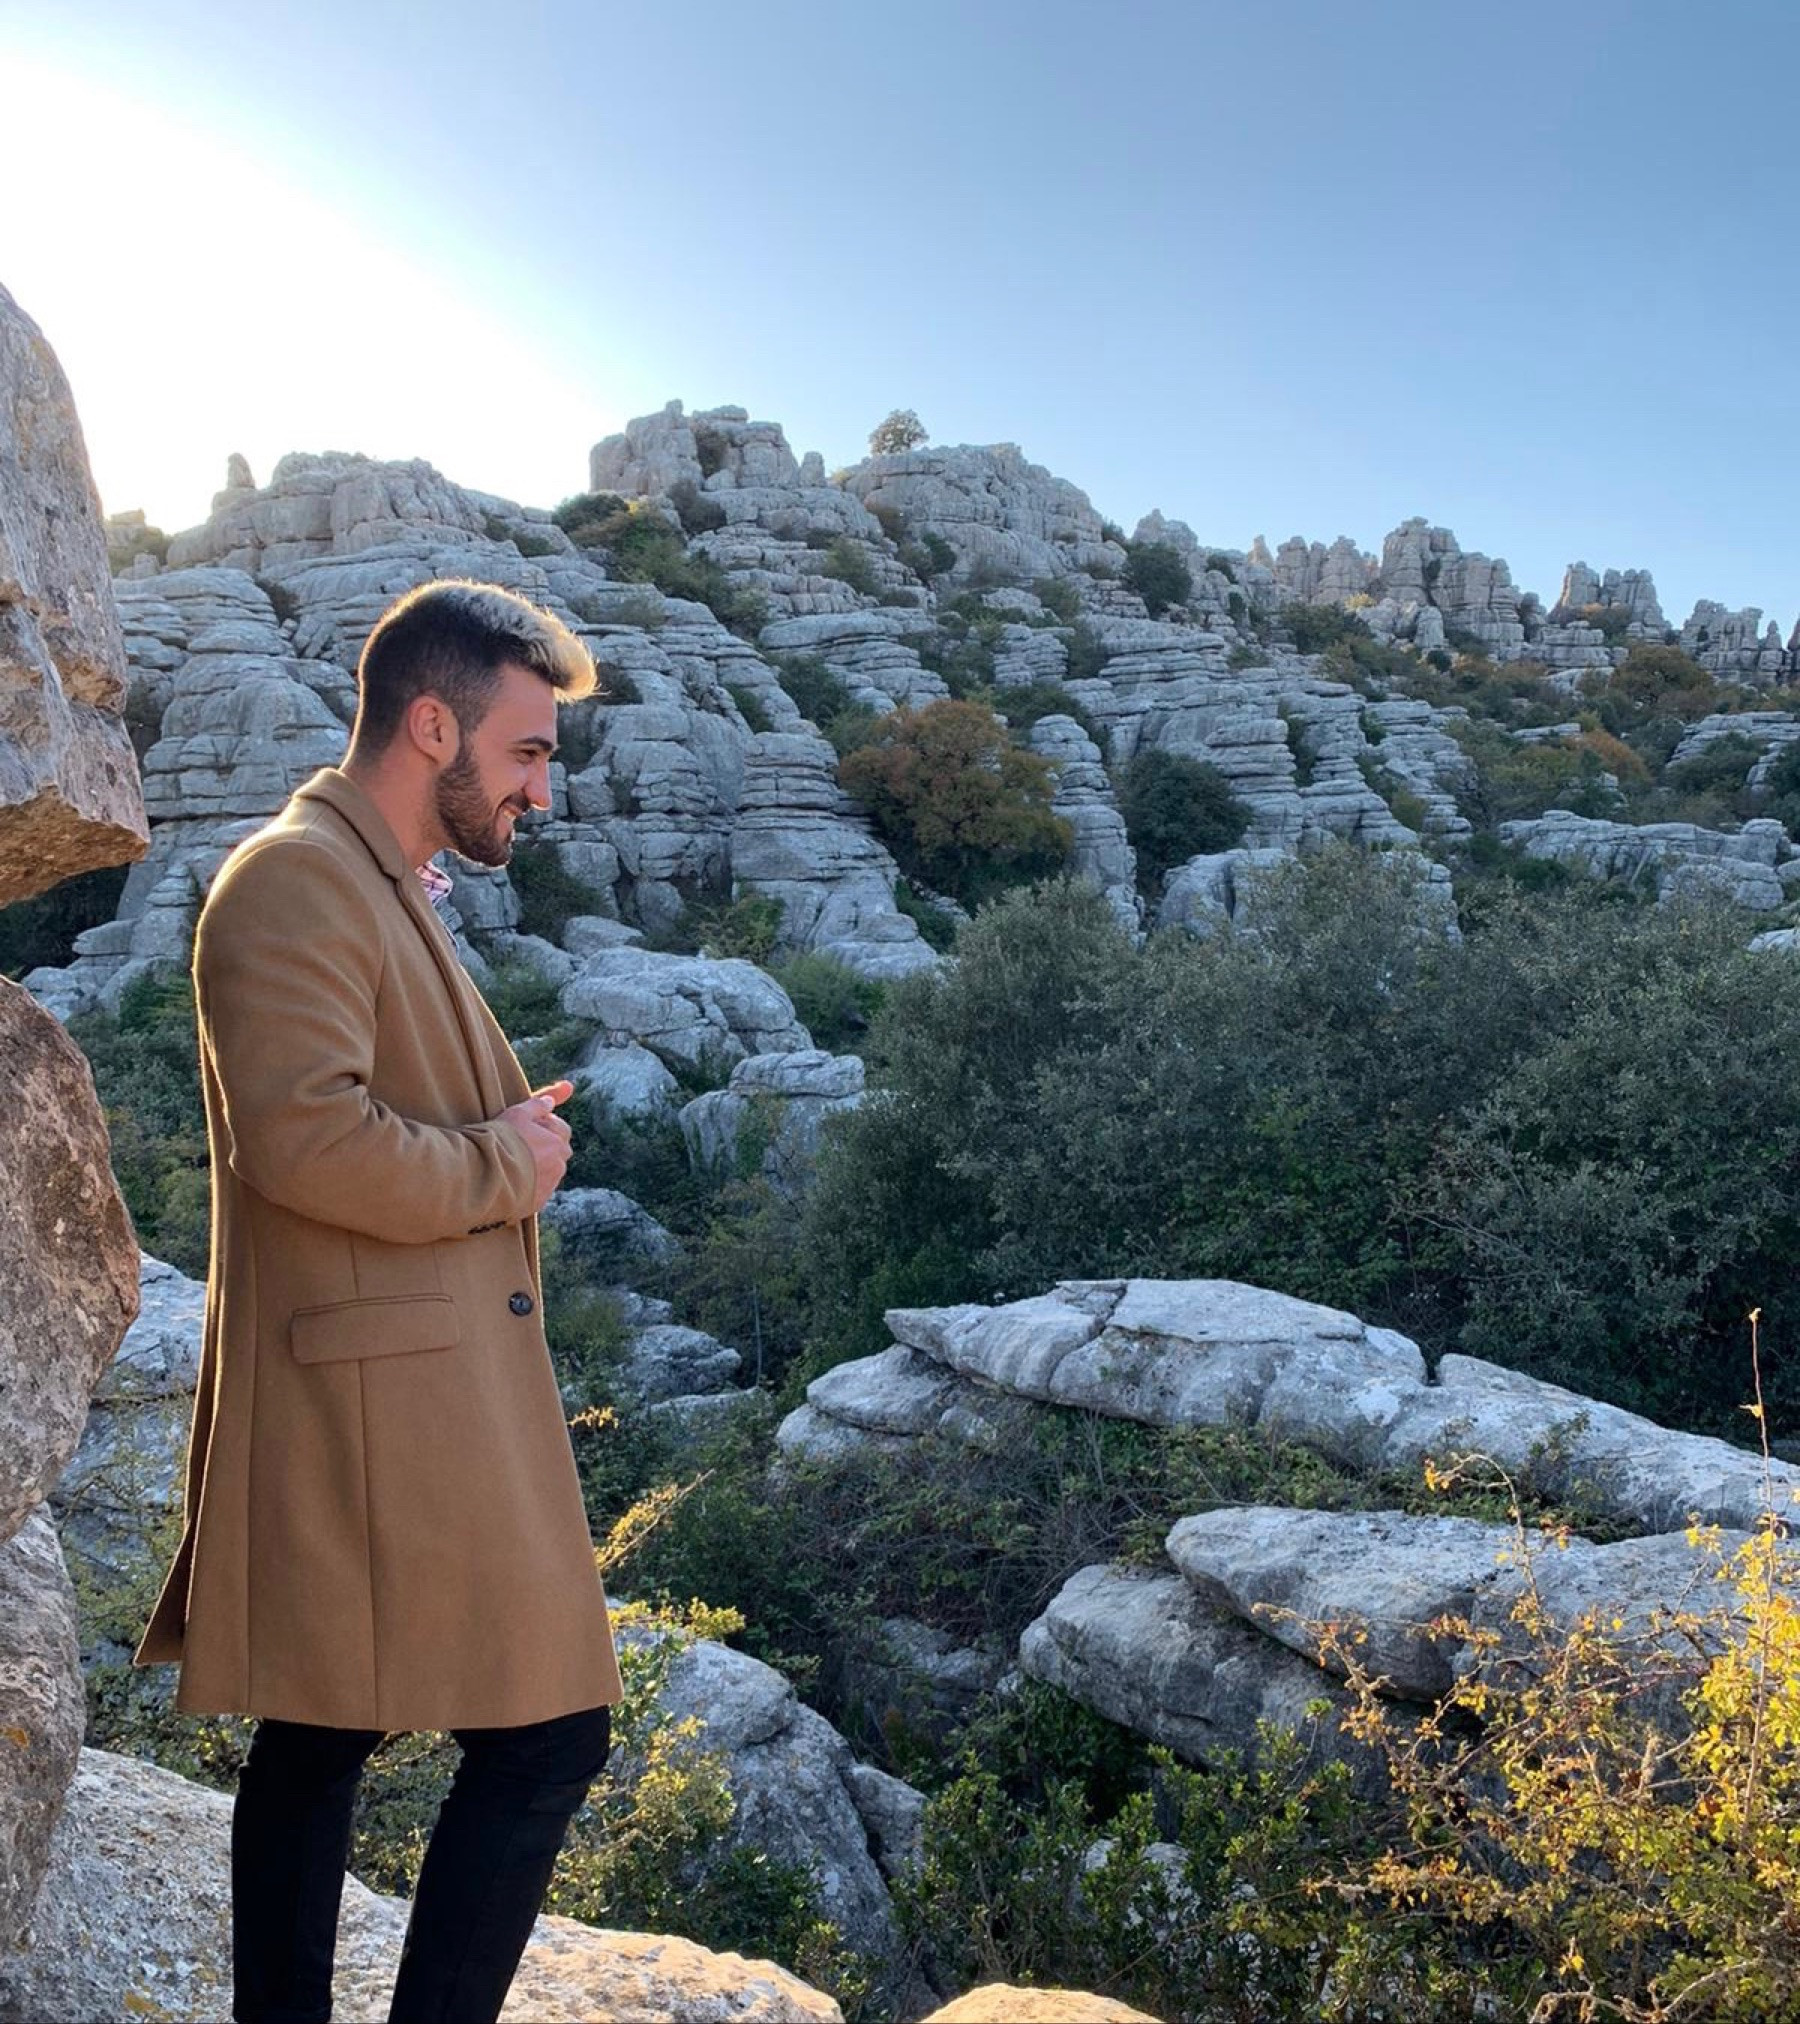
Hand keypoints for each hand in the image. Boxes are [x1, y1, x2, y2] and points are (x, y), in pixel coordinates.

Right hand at [500, 1080, 574, 1213]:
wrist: (485, 1175)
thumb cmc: (500, 1140)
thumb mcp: (517, 1113)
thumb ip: (538, 1104)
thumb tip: (556, 1097)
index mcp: (557, 1142)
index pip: (561, 1129)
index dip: (545, 1125)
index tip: (527, 1126)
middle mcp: (559, 1164)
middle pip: (558, 1152)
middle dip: (545, 1147)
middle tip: (520, 1144)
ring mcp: (549, 1185)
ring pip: (549, 1172)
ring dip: (537, 1166)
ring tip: (512, 1162)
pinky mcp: (537, 1202)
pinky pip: (538, 1190)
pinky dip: (529, 1185)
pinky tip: (511, 1179)